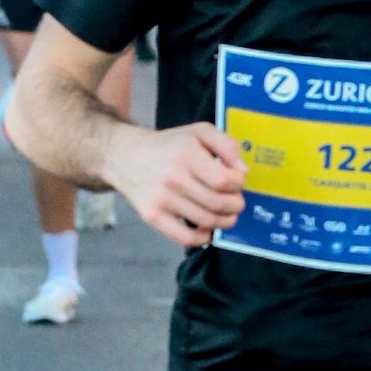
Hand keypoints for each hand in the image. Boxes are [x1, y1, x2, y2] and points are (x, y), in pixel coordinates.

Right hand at [118, 121, 246, 247]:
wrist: (127, 157)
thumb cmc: (170, 146)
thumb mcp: (200, 132)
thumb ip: (228, 146)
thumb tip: (243, 172)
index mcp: (186, 154)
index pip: (225, 181)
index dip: (239, 184)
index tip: (237, 181)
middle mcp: (172, 178)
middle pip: (219, 204)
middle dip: (236, 204)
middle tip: (235, 200)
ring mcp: (161, 199)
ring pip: (207, 221)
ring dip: (226, 221)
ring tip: (226, 212)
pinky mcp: (153, 216)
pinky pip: (186, 238)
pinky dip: (204, 237)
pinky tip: (208, 227)